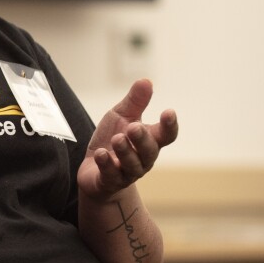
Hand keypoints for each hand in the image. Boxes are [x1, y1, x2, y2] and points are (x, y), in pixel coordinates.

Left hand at [77, 79, 177, 200]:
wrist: (94, 171)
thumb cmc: (113, 140)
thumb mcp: (121, 117)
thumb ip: (134, 102)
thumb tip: (146, 80)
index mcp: (150, 141)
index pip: (166, 135)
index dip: (169, 125)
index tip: (168, 112)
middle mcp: (143, 158)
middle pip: (149, 151)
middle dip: (142, 139)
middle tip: (134, 127)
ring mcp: (127, 172)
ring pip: (132, 164)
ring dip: (125, 151)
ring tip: (117, 138)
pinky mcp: (110, 181)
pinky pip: (111, 175)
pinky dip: (106, 164)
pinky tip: (101, 154)